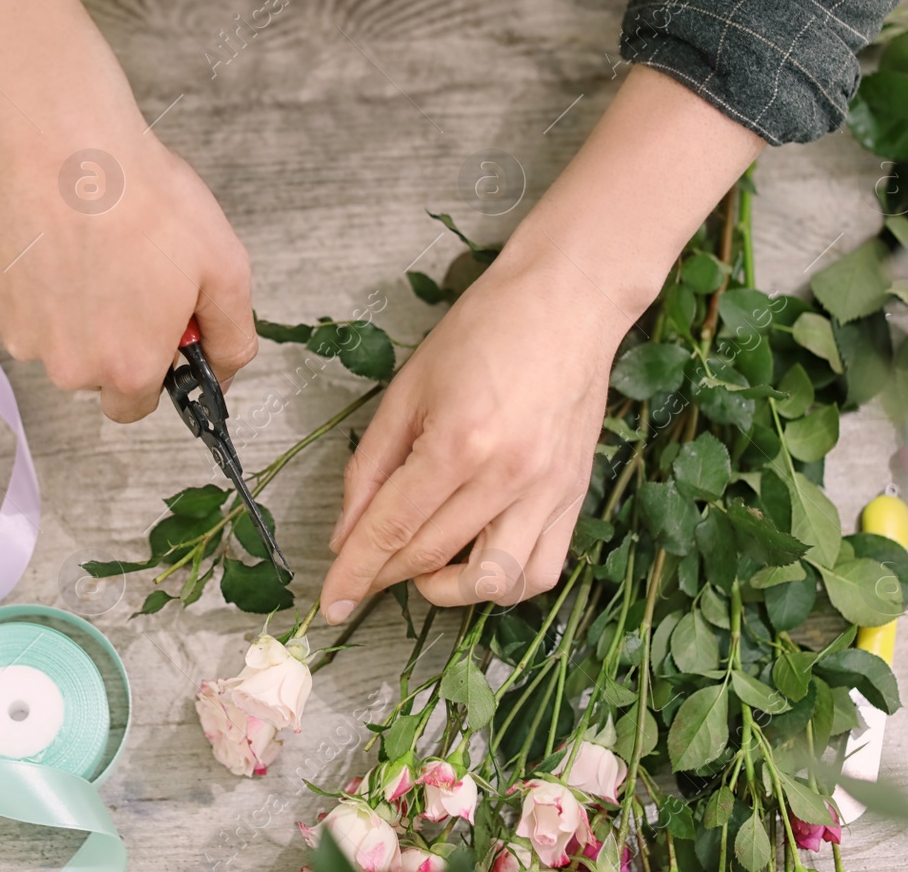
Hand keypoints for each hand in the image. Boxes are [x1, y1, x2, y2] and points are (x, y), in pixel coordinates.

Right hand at [0, 0, 256, 421]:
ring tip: (93, 247)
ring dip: (76, 311)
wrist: (57, 144)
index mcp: (128, 368)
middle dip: (116, 336)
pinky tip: (57, 241)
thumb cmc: (141, 199)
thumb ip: (233, 336)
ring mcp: (21, 335)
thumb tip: (226, 372)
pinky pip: (23, 309)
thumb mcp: (225, 267)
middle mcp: (69, 367)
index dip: (157, 367)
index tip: (163, 326)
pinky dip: (40, 285)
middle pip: (96, 373)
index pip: (140, 404)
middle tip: (132, 272)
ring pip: (57, 340)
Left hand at [319, 236, 629, 617]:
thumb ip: (371, 466)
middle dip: (386, 577)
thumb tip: (345, 533)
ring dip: (448, 590)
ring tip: (425, 567)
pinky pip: (542, 570)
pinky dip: (505, 582)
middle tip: (363, 575)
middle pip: (433, 557)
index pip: (394, 529)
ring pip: (494, 582)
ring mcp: (549, 491)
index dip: (356, 573)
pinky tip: (477, 559)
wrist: (565, 302)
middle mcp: (508, 477)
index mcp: (458, 443)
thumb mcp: (408, 389)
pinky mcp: (576, 496)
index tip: (331, 605)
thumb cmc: (483, 332)